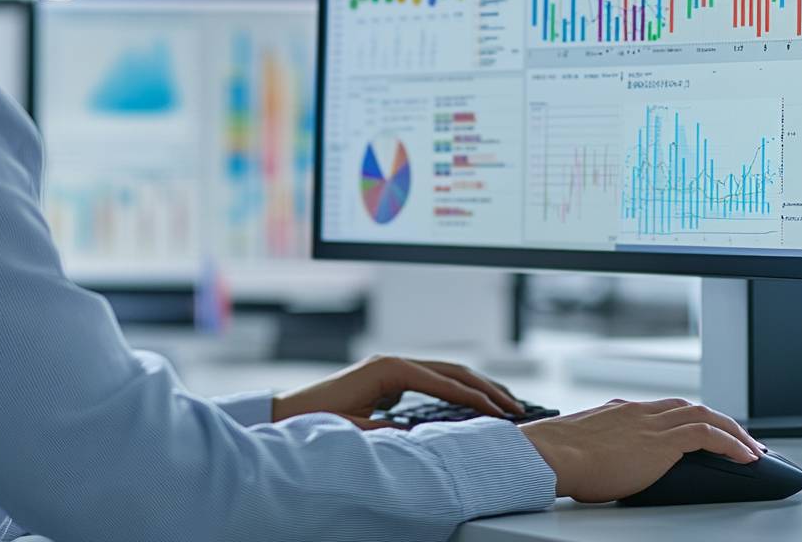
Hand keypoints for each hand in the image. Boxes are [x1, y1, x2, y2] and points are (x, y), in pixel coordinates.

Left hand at [270, 354, 525, 428]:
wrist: (286, 413)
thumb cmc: (314, 419)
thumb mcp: (352, 429)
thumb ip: (386, 432)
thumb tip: (422, 437)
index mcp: (389, 369)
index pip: (444, 381)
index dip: (475, 398)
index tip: (501, 412)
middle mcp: (393, 363)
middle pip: (451, 370)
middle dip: (485, 386)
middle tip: (516, 405)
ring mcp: (391, 368)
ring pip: (444, 373)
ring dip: (475, 386)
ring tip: (503, 402)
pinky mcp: (388, 379)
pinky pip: (432, 381)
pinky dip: (456, 390)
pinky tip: (469, 404)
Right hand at [519, 397, 766, 503]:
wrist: (553, 454)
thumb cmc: (558, 457)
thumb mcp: (584, 446)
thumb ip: (600, 446)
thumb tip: (599, 463)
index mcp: (621, 411)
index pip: (665, 408)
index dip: (690, 418)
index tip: (704, 429)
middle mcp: (640, 412)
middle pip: (690, 407)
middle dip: (719, 422)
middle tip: (740, 439)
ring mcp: (651, 423)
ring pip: (704, 416)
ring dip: (733, 431)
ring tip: (753, 450)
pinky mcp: (661, 442)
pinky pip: (708, 435)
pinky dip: (731, 443)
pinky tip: (747, 457)